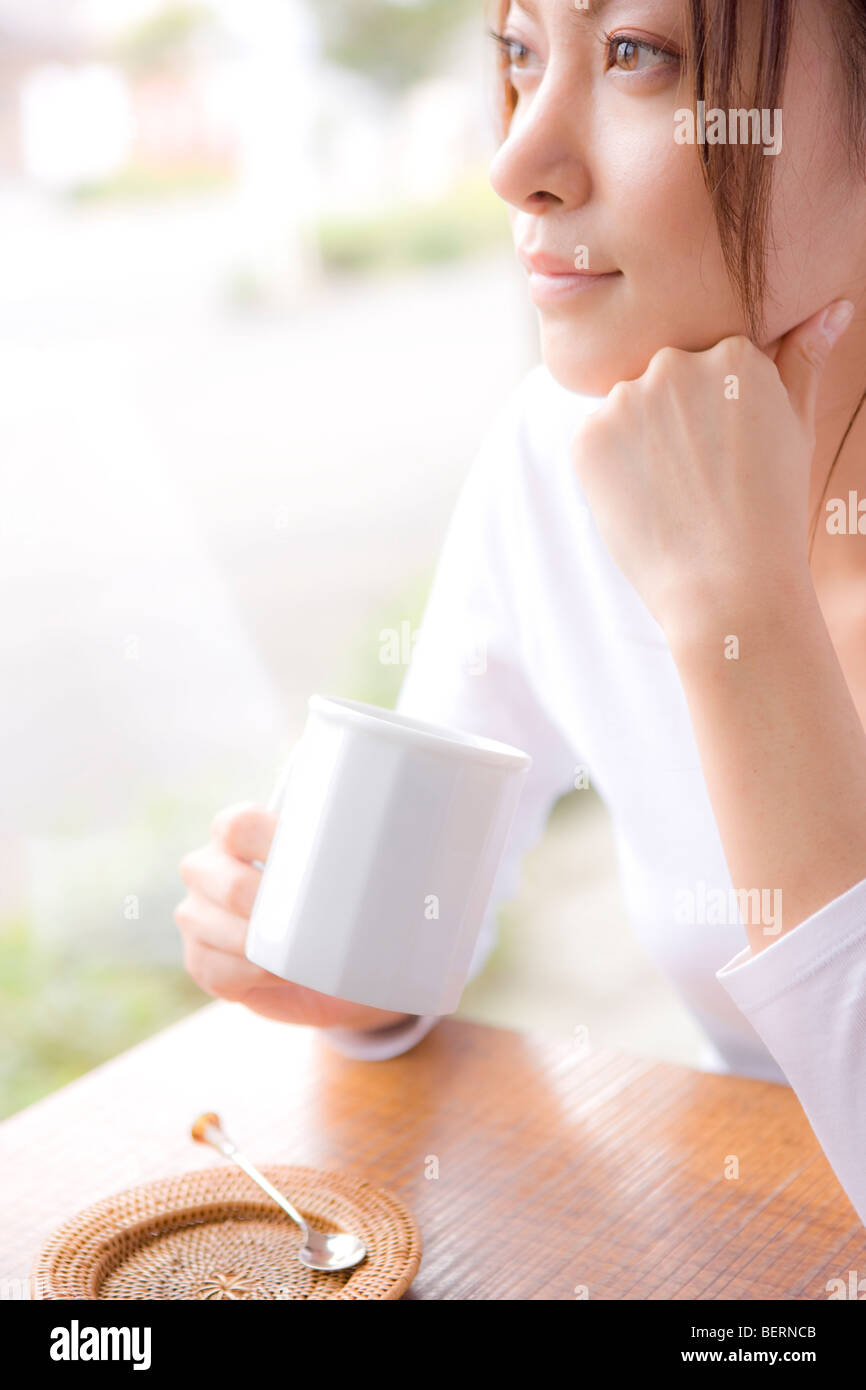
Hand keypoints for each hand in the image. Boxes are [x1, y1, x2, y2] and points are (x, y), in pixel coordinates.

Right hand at [174, 802, 410, 1031]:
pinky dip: (242, 973)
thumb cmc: (353, 906)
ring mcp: (199, 917)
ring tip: (288, 950)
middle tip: (299, 912)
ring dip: (246, 938)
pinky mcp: (203, 962)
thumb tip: (463, 833)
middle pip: (208, 870)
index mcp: (240, 833)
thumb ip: (396, 843)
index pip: (234, 823)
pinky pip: (210, 969)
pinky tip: (269, 972)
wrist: (342, 971)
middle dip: (249, 893)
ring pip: (202, 922)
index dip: (258, 832)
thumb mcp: (367, 870)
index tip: (294, 846)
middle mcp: (209, 869)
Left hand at [570, 299, 854, 636]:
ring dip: (639, 444)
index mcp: (731, 353)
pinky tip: (643, 502)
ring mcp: (627, 400)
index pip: (708, 369)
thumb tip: (833, 307)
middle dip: (674, 423)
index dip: (714, 417)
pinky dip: (610, 471)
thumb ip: (803, 362)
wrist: (728, 584)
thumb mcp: (795, 430)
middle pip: (663, 382)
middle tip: (698, 480)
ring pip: (626, 411)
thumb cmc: (769, 513)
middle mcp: (675, 363)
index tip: (725, 456)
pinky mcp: (588, 438)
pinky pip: (595, 443)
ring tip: (673, 494)